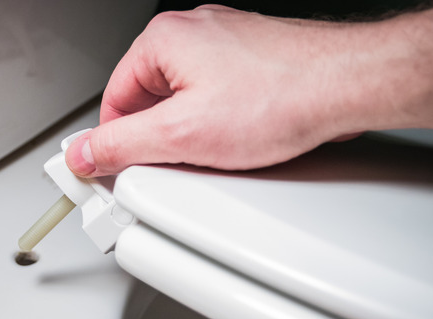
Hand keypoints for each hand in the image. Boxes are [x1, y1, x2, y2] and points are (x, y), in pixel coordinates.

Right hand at [65, 3, 432, 176]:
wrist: (350, 85)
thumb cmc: (280, 95)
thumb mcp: (181, 135)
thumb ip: (121, 146)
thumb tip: (82, 153)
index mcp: (163, 40)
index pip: (112, 100)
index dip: (112, 143)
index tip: (112, 170)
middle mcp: (192, 34)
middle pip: (147, 102)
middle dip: (156, 140)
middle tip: (170, 167)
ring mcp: (224, 47)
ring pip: (182, 103)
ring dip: (189, 134)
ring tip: (214, 152)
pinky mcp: (249, 64)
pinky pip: (213, 100)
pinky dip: (216, 125)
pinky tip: (235, 142)